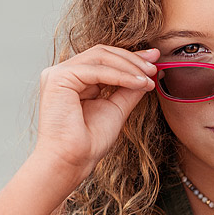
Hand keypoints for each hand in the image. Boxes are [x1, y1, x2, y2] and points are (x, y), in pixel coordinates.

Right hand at [35, 45, 159, 183]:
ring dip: (129, 66)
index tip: (154, 60)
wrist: (72, 161)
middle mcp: (63, 73)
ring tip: (149, 78)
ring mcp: (58, 74)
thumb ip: (128, 90)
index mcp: (74, 80)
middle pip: (102, 53)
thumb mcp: (116, 109)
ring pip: (100, 57)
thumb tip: (147, 75)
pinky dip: (121, 76)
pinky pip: (97, 71)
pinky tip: (139, 83)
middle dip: (132, 58)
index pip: (104, 60)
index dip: (130, 58)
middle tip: (155, 64)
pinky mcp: (59, 78)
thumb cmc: (89, 142)